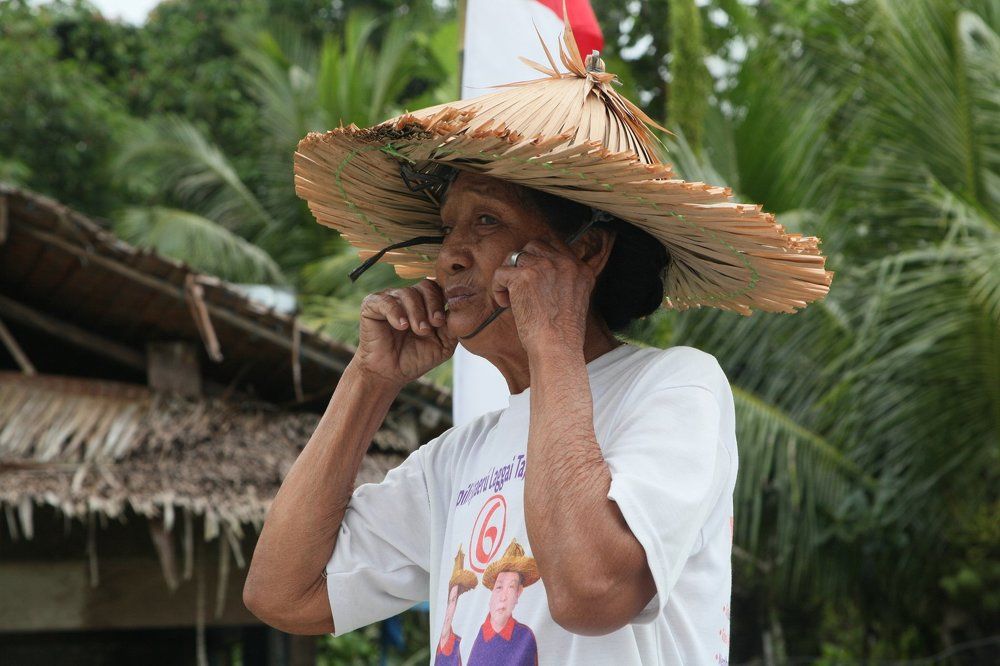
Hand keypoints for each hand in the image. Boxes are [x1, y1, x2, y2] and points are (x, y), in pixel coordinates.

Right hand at [352, 279, 457, 386]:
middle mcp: (409, 297)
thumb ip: (453, 327)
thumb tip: (462, 309)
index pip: (439, 288)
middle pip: (426, 286)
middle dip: (432, 305)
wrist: (390, 373)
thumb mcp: (443, 344)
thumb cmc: (416, 358)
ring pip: (407, 293)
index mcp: (426, 303)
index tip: (443, 321)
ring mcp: (390, 299)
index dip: (444, 300)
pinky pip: (385, 301)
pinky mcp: (372, 305)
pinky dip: (396, 312)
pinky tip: (401, 326)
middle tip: (433, 325)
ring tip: (418, 331)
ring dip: (416, 313)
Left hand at [490, 239, 596, 354]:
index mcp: (581, 269)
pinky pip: (501, 272)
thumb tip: (541, 275)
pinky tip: (505, 303)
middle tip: (519, 285)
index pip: (556, 246)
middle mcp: (565, 263)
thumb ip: (565, 281)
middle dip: (523, 263)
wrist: (557, 347)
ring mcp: (544, 267)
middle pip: (535, 245)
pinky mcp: (523, 276)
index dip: (540, 258)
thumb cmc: (563, 334)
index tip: (532, 276)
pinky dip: (498, 288)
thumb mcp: (576, 300)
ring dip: (509, 275)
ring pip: (516, 255)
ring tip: (510, 296)